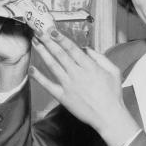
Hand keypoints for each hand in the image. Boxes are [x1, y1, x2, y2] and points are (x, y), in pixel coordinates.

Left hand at [29, 30, 138, 145]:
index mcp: (90, 67)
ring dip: (43, 53)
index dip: (60, 38)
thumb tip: (86, 49)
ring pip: (53, 65)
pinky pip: (48, 86)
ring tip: (35, 43)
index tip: (52, 29)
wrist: (109, 116)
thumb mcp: (113, 71)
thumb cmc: (113, 95)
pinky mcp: (63, 97)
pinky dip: (39, 78)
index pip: (72, 48)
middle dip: (47, 41)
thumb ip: (100, 58)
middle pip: (59, 54)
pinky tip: (32, 69)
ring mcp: (69, 85)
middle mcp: (77, 74)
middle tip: (38, 30)